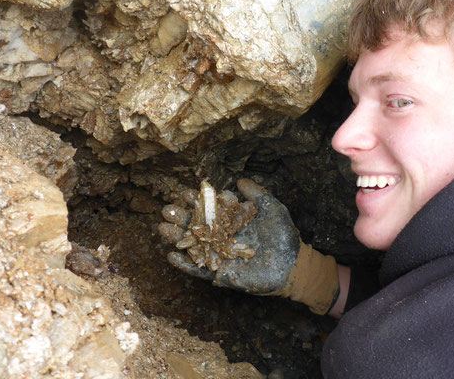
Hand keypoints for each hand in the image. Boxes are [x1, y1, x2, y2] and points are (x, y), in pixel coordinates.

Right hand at [163, 178, 299, 293]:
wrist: (291, 264)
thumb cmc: (283, 235)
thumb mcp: (271, 208)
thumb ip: (256, 193)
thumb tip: (240, 180)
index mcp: (231, 220)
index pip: (210, 208)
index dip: (199, 201)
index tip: (188, 192)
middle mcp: (222, 236)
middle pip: (197, 225)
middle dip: (182, 216)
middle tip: (167, 208)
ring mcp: (220, 255)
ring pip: (193, 245)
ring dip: (177, 237)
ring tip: (162, 227)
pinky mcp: (220, 273)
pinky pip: (198, 270)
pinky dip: (184, 264)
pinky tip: (171, 255)